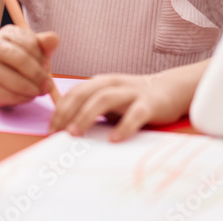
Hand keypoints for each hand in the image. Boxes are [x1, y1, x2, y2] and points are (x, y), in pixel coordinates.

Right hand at [0, 25, 58, 106]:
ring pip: (13, 80)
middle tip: (48, 84)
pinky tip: (28, 95)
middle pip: (20, 60)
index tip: (48, 66)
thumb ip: (44, 43)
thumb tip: (53, 39)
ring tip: (40, 91)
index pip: (29, 43)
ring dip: (32, 89)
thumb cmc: (18, 56)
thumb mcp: (33, 46)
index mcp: (6, 33)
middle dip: (38, 74)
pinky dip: (22, 98)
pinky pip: (7, 96)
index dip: (42, 57)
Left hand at [49, 66, 199, 141]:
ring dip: (86, 115)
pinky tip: (114, 139)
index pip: (75, 92)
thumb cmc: (135, 98)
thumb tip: (66, 128)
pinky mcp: (150, 103)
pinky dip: (124, 126)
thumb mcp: (111, 99)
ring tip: (76, 133)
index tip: (51, 130)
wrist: (172, 88)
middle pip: (85, 92)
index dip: (60, 109)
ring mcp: (132, 92)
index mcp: (102, 82)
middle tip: (57, 132)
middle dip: (67, 112)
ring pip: (105, 98)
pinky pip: (135, 114)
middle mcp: (115, 84)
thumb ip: (92, 108)